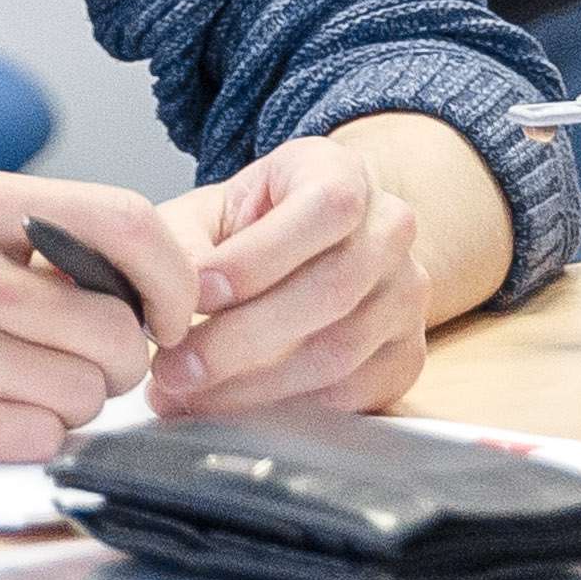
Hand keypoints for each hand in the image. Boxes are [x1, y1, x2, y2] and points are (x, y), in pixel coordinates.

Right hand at [0, 173, 198, 463]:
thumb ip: (18, 238)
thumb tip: (136, 286)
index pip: (126, 225)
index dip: (170, 281)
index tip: (163, 312)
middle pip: (115, 334)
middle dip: (105, 364)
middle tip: (54, 363)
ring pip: (80, 397)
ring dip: (59, 407)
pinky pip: (29, 446)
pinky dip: (18, 445)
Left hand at [150, 136, 426, 418]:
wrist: (296, 254)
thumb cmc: (242, 230)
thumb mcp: (204, 216)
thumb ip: (185, 245)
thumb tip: (174, 298)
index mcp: (342, 172)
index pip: (326, 208)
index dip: (260, 257)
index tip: (197, 293)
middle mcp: (389, 229)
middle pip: (333, 289)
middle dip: (242, 337)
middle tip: (175, 366)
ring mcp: (406, 294)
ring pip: (340, 349)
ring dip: (254, 383)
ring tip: (187, 392)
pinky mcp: (406, 354)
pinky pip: (353, 392)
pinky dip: (285, 406)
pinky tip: (231, 405)